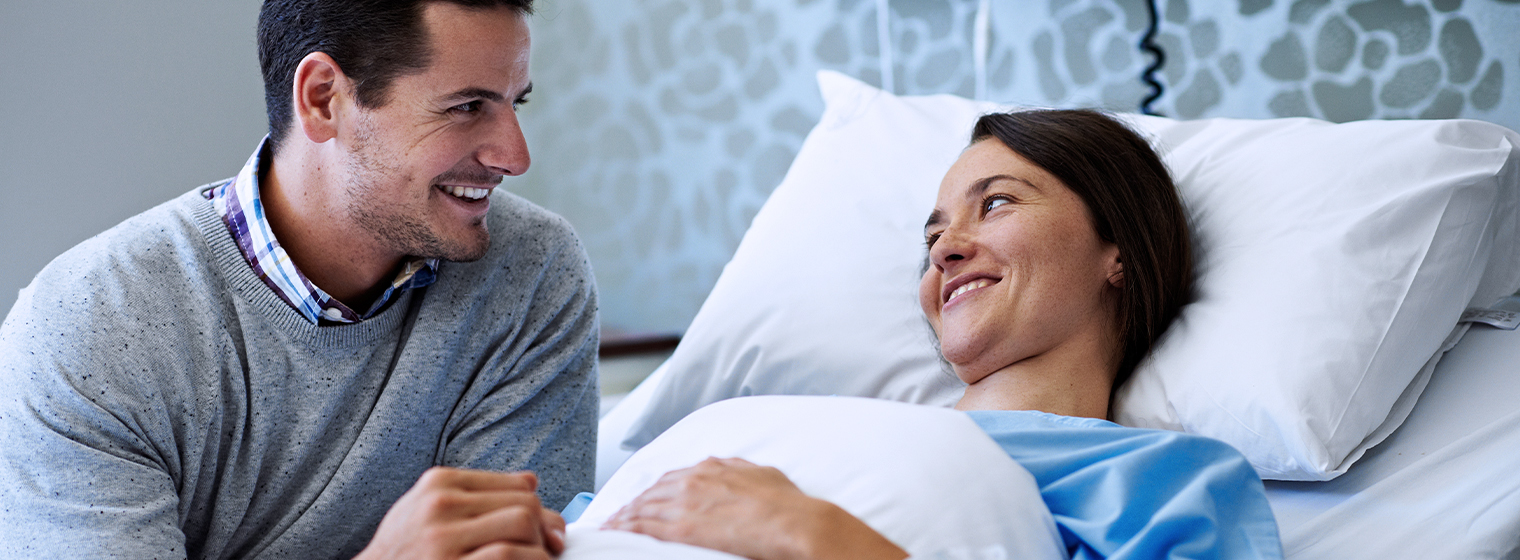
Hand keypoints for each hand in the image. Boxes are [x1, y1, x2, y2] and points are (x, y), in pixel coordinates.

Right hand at [356, 467, 566, 559]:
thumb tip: (532, 482)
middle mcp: (440, 505)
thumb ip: (474, 493)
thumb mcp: (426, 509)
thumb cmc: (402, 551)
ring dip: (540, 549)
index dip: (541, 507)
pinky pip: (509, 555)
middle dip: (545, 529)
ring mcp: (444, 538)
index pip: (517, 483)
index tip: (547, 527)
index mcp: (439, 484)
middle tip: (549, 549)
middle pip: (525, 503)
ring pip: (523, 524)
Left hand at [602, 457, 906, 559]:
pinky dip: (627, 528)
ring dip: (625, 516)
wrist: (795, 522)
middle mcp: (696, 479)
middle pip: (654, 490)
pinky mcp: (683, 526)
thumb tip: (729, 467)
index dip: (656, 489)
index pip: (674, 477)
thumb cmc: (788, 504)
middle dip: (635, 502)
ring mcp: (688, 502)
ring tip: (611, 526)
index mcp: (715, 467)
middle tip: (620, 514)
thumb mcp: (764, 475)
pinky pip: (645, 526)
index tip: (646, 498)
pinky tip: (615, 532)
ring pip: (644, 507)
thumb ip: (740, 470)